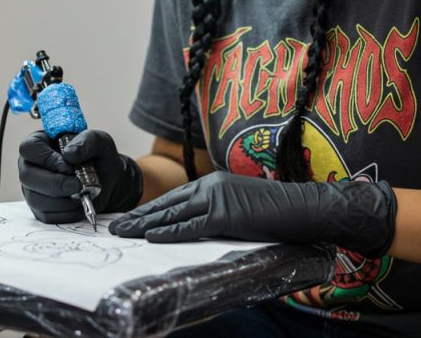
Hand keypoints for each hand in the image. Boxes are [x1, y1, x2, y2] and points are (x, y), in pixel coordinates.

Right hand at [18, 129, 143, 223]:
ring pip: (35, 198)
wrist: (109, 181)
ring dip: (62, 200)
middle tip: (78, 185)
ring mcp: (33, 188)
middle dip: (55, 183)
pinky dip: (66, 212)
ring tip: (81, 193)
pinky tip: (79, 204)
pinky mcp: (40, 208)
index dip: (47, 158)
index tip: (68, 166)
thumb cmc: (99, 157)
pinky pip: (46, 215)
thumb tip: (69, 154)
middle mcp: (31, 165)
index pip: (29, 148)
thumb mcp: (100, 141)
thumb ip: (86, 141)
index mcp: (40, 143)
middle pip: (27, 176)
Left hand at [110, 172, 396, 256]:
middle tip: (116, 226)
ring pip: (172, 213)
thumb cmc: (278, 213)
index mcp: (216, 182)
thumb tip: (199, 225)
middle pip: (168, 202)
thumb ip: (219, 212)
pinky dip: (167, 232)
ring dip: (144, 224)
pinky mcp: (225, 214)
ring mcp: (218, 198)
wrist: (304, 208)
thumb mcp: (242, 207)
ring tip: (123, 232)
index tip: (132, 217)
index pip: (176, 197)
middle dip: (140, 215)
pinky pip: (189, 226)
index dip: (152, 208)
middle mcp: (212, 185)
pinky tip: (149, 236)